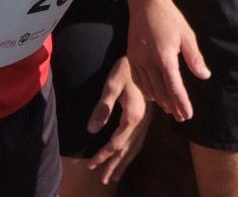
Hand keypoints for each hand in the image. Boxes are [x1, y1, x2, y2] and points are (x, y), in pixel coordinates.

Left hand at [85, 56, 150, 185]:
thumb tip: (91, 131)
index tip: (90, 165)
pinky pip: (140, 140)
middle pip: (128, 149)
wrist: (146, 57)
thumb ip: (102, 108)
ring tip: (116, 176)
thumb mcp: (111, 85)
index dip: (103, 156)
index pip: (116, 143)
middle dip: (115, 165)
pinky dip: (133, 152)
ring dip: (125, 162)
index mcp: (134, 116)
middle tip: (105, 180)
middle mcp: (142, 121)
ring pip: (136, 146)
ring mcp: (147, 120)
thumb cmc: (126, 69)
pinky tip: (129, 155)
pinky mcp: (148, 116)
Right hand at [126, 0, 208, 121]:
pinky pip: (138, 81)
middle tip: (181, 116)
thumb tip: (204, 76)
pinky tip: (154, 96)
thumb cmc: (170, 18)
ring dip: (160, 101)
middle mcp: (149, 62)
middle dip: (172, 106)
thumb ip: (195, 58)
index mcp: (165, 57)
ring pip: (149, 89)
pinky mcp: (131, 59)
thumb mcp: (187, 36)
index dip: (182, 103)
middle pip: (162, 92)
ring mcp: (137, 61)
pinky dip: (147, 91)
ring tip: (170, 109)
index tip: (188, 115)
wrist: (146, 5)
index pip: (175, 87)